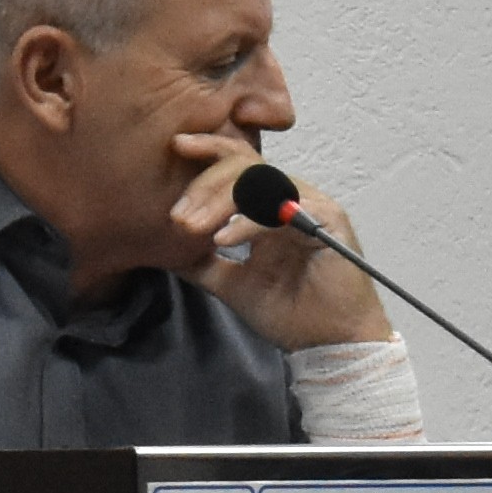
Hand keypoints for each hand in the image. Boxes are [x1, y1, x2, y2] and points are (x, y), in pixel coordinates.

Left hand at [176, 132, 391, 353]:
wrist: (329, 344)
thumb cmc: (290, 312)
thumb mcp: (230, 282)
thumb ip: (201, 261)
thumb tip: (163, 248)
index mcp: (271, 204)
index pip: (238, 163)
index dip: (208, 149)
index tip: (175, 147)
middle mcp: (293, 197)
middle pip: (243, 165)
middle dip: (203, 185)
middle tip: (177, 217)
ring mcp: (312, 206)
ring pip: (260, 182)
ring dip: (220, 201)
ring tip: (192, 228)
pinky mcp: (328, 222)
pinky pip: (281, 211)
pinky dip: (248, 222)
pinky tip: (223, 239)